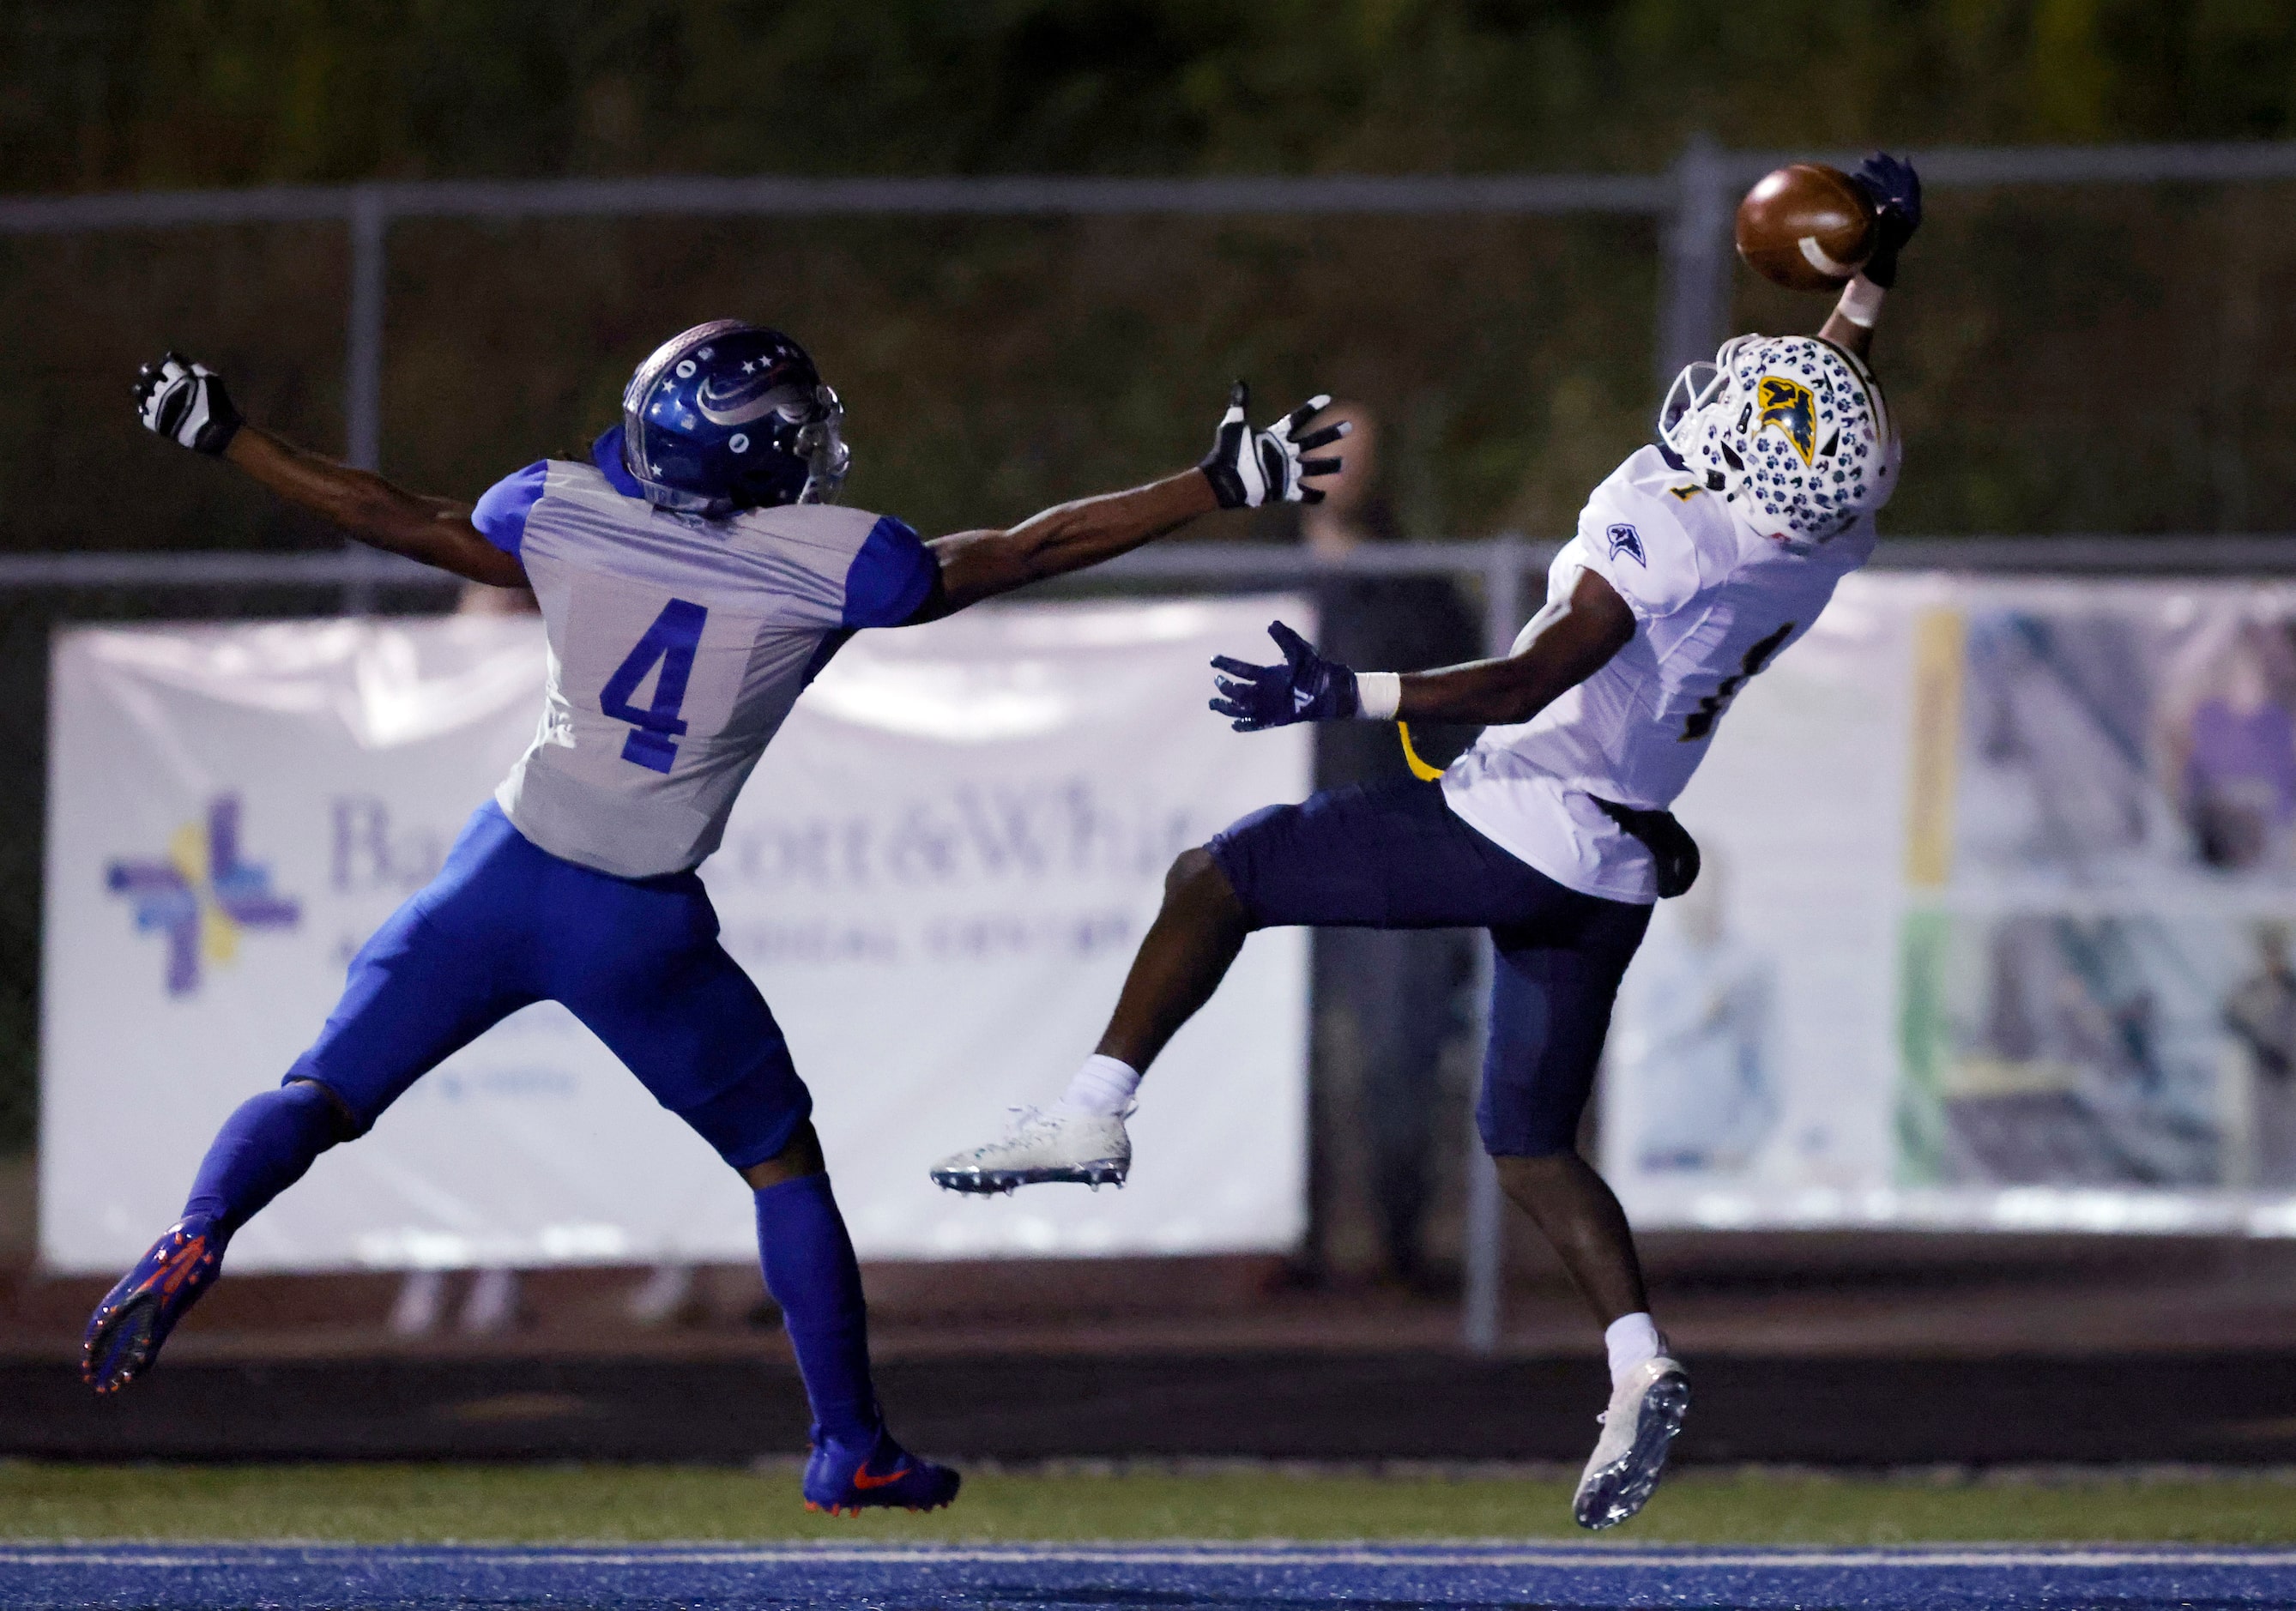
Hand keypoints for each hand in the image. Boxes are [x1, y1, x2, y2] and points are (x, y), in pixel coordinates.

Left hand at [134, 352, 242, 455]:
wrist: (215, 432)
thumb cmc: (217, 404)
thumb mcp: (211, 380)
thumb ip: (195, 368)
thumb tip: (179, 359)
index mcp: (177, 377)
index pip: (166, 364)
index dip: (166, 364)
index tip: (167, 364)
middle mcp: (163, 389)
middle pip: (148, 375)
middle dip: (147, 372)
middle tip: (146, 370)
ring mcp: (158, 406)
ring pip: (141, 393)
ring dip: (142, 390)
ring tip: (143, 389)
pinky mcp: (156, 423)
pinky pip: (143, 415)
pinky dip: (144, 410)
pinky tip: (147, 408)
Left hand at [1198, 382, 1348, 508]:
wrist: (1221, 480)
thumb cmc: (1225, 451)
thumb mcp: (1234, 425)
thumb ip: (1240, 405)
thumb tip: (1239, 382)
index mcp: (1276, 436)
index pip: (1298, 419)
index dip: (1312, 408)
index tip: (1327, 398)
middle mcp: (1284, 453)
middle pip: (1313, 441)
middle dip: (1331, 434)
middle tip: (1349, 426)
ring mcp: (1285, 471)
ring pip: (1313, 467)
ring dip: (1328, 465)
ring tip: (1344, 464)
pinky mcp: (1282, 490)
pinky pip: (1303, 494)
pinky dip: (1314, 495)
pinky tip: (1325, 495)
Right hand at [1210, 620, 1358, 730]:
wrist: (1331, 690)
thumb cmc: (1316, 669)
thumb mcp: (1299, 650)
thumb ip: (1285, 638)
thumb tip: (1271, 623)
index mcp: (1267, 675)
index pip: (1240, 669)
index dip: (1226, 664)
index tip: (1213, 660)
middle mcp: (1264, 691)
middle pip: (1236, 690)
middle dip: (1224, 686)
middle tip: (1218, 680)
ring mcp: (1268, 706)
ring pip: (1240, 708)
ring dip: (1226, 707)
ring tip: (1213, 704)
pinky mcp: (1275, 719)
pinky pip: (1256, 725)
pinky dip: (1245, 725)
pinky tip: (1234, 725)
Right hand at [1848, 152, 1920, 288]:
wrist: (1873, 272)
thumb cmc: (1877, 257)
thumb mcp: (1883, 237)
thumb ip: (1889, 220)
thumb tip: (1894, 203)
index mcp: (1911, 216)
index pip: (1911, 187)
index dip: (1905, 172)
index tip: (1901, 159)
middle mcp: (1906, 213)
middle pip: (1899, 183)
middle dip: (1886, 169)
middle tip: (1872, 157)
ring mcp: (1895, 214)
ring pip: (1888, 188)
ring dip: (1876, 176)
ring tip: (1861, 166)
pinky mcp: (1884, 217)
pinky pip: (1880, 195)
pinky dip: (1871, 186)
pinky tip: (1858, 180)